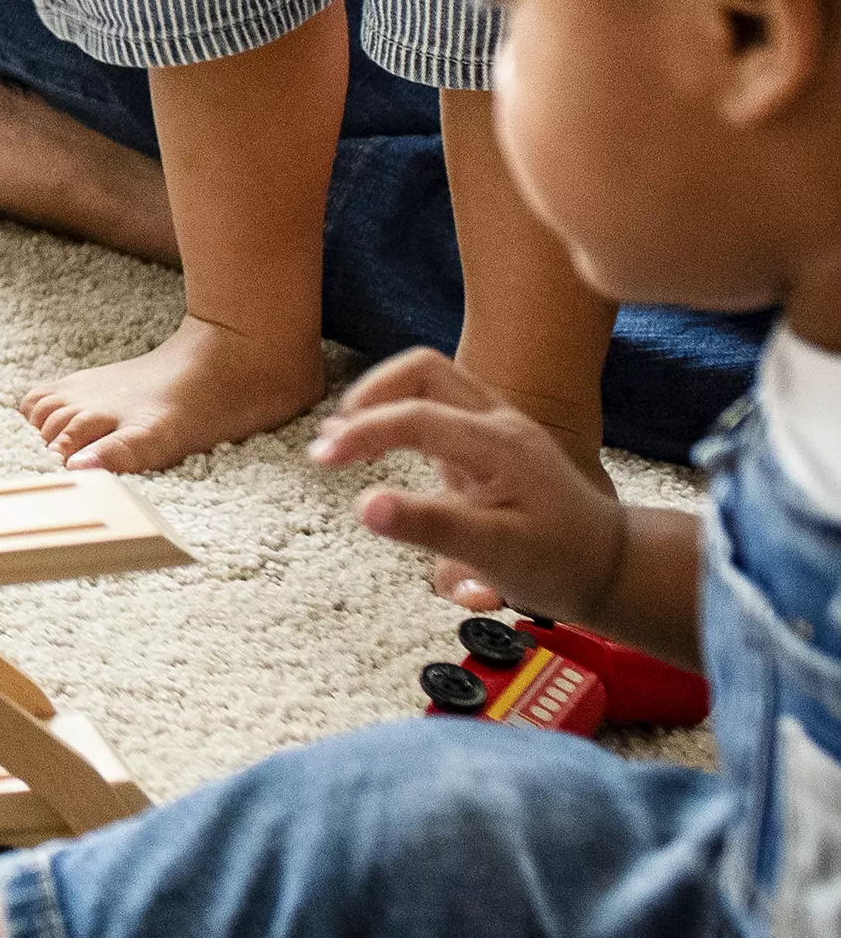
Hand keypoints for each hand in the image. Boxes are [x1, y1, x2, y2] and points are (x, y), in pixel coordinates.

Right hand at [310, 349, 627, 615]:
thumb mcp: (494, 552)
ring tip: (350, 437)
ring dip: (386, 397)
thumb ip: (428, 526)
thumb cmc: (560, 564)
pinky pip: (442, 403)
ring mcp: (499, 426)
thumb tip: (364, 507)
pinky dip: (405, 411)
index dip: (361, 432)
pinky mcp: (495, 440)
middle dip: (371, 393)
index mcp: (497, 443)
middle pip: (422, 369)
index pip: (413, 416)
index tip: (322, 459)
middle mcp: (498, 421)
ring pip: (433, 379)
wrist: (615, 567)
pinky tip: (388, 446)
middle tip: (336, 437)